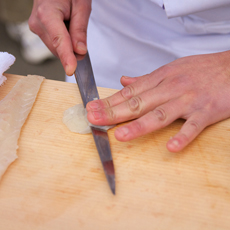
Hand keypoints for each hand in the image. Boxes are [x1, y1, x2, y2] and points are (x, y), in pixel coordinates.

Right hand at [29, 0, 90, 75]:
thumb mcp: (81, 5)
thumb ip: (80, 30)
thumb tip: (80, 52)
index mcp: (47, 13)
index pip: (59, 41)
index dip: (66, 57)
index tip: (71, 70)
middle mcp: (38, 23)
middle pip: (58, 48)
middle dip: (72, 50)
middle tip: (82, 40)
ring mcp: (36, 27)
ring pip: (56, 48)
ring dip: (68, 45)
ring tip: (71, 24)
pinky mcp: (39, 31)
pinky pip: (54, 44)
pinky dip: (64, 43)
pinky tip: (66, 29)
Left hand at [86, 51, 229, 151]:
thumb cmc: (200, 69)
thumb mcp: (170, 69)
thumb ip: (145, 79)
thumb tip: (124, 81)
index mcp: (160, 78)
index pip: (129, 92)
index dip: (109, 101)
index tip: (92, 108)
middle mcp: (170, 88)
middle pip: (138, 102)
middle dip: (114, 112)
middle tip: (94, 119)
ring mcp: (188, 100)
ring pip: (160, 113)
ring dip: (139, 125)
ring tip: (121, 135)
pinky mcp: (207, 111)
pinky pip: (193, 126)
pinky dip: (182, 136)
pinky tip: (170, 147)